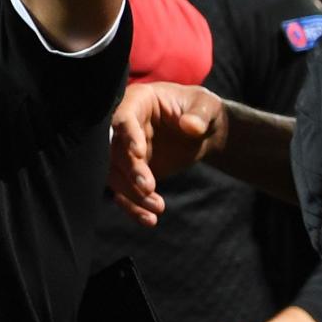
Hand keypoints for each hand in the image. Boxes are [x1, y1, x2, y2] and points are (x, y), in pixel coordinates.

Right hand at [107, 80, 225, 224]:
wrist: (203, 132)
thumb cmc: (202, 110)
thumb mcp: (207, 106)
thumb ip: (199, 115)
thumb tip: (190, 126)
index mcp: (136, 102)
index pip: (123, 118)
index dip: (127, 135)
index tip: (139, 153)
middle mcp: (122, 127)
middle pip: (114, 150)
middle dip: (129, 171)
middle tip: (148, 188)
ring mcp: (124, 150)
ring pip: (115, 174)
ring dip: (132, 193)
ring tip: (157, 207)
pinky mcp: (129, 171)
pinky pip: (124, 190)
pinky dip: (133, 206)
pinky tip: (148, 219)